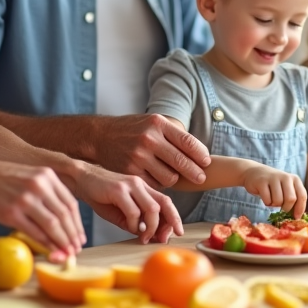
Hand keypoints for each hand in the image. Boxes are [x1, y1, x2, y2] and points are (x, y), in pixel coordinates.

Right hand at [0, 159, 84, 259]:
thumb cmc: (4, 179)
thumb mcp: (31, 176)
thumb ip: (48, 193)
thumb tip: (65, 219)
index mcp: (46, 176)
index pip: (70, 204)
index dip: (77, 224)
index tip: (80, 236)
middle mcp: (38, 186)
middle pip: (64, 216)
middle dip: (72, 236)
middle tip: (76, 248)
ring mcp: (25, 199)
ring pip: (52, 225)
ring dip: (62, 242)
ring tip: (67, 252)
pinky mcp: (11, 213)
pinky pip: (35, 232)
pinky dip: (46, 243)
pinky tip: (50, 250)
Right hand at [75, 164, 183, 244]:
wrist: (80, 178)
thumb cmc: (100, 195)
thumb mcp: (120, 211)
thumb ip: (135, 221)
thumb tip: (148, 236)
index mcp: (143, 188)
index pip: (166, 202)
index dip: (174, 218)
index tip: (174, 233)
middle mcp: (140, 184)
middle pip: (164, 203)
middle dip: (169, 223)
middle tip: (163, 238)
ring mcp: (130, 185)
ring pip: (152, 208)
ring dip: (150, 227)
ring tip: (143, 237)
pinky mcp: (118, 189)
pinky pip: (133, 211)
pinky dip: (134, 224)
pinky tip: (129, 227)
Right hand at [90, 114, 210, 186]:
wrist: (101, 136)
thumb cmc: (133, 130)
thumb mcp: (152, 123)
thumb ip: (173, 135)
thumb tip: (200, 154)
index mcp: (157, 124)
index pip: (188, 142)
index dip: (201, 155)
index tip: (206, 162)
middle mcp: (148, 139)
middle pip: (181, 162)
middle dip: (195, 172)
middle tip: (201, 177)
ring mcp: (138, 156)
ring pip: (170, 177)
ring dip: (175, 179)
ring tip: (172, 174)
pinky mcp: (131, 172)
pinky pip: (155, 184)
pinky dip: (159, 183)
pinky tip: (157, 177)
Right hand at [241, 166, 306, 218]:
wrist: (254, 172)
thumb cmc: (273, 184)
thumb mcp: (286, 188)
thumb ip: (294, 198)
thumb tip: (298, 216)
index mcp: (295, 179)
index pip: (302, 196)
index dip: (300, 208)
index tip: (296, 217)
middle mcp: (285, 177)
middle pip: (291, 199)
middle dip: (286, 208)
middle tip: (281, 208)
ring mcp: (273, 178)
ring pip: (278, 201)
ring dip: (274, 205)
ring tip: (272, 199)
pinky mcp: (262, 182)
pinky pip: (267, 200)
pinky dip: (266, 202)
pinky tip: (265, 196)